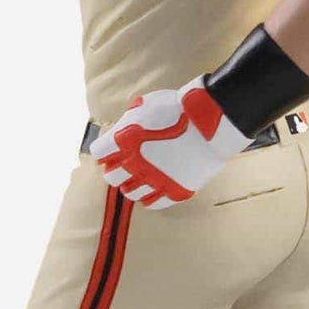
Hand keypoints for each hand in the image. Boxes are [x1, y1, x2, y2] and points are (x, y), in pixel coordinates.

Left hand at [91, 82, 250, 208]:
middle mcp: (134, 164)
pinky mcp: (173, 191)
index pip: (99, 153)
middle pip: (111, 177)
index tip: (112, 149)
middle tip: (125, 165)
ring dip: (131, 184)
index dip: (105, 150)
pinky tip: (154, 189)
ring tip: (140, 178)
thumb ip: (128, 121)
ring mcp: (154, 180)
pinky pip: (153, 203)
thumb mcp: (145, 105)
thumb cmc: (177, 108)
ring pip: (130, 192)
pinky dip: (150, 197)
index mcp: (124, 141)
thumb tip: (122, 130)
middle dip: (116, 169)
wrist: (208, 122)